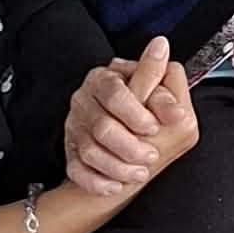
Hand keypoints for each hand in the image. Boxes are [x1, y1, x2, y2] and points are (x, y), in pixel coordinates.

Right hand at [64, 35, 192, 198]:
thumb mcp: (152, 89)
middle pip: (102, 127)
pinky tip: (115, 186)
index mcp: (103, 80)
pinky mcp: (71, 153)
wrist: (123, 144)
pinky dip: (97, 181)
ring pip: (90, 151)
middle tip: (151, 156)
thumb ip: (157, 77)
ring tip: (140, 172)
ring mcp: (75, 129)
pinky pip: (77, 171)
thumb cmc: (141, 111)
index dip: (136, 112)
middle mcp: (84, 102)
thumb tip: (162, 47)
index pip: (114, 93)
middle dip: (131, 146)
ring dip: (119, 167)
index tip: (155, 127)